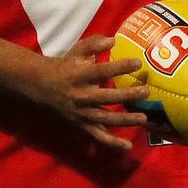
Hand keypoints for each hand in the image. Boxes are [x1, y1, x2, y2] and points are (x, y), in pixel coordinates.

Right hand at [34, 35, 149, 151]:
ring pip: (105, 119)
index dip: (120, 66)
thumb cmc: (64, 66)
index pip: (102, 71)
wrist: (41, 85)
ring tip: (143, 118)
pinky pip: (98, 136)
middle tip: (146, 91)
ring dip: (125, 120)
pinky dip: (112, 143)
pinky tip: (127, 147)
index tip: (137, 63)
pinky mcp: (82, 124)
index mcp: (80, 75)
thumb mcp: (77, 51)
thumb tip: (114, 40)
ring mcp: (82, 113)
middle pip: (107, 97)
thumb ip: (94, 44)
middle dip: (127, 95)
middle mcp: (81, 95)